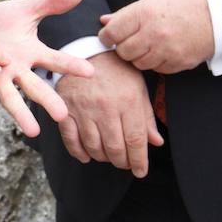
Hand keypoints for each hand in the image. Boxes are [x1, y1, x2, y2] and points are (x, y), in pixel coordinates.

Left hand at [0, 0, 94, 141]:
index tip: (90, 72)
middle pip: (35, 85)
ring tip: (32, 131)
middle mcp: (15, 69)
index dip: (71, 64)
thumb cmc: (3, 20)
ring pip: (9, 96)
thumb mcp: (28, 9)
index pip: (55, 59)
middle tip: (63, 115)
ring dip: (20, 113)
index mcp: (30, 53)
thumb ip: (52, 3)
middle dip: (48, 99)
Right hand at [56, 51, 163, 177]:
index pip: (135, 140)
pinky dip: (79, 152)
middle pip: (115, 148)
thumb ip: (146, 116)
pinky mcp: (66, 110)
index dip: (139, 161)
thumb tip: (156, 142)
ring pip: (94, 147)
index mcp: (127, 101)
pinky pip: (71, 140)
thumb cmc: (117, 69)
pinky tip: (87, 155)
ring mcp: (83, 109)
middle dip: (123, 162)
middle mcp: (106, 107)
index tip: (141, 171)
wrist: (87, 50)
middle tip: (125, 163)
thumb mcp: (138, 87)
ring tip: (109, 156)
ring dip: (103, 158)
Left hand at [98, 0, 213, 74]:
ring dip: (139, 56)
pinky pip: (158, 69)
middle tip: (130, 39)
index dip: (107, 36)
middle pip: (123, 52)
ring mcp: (167, 51)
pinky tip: (162, 49)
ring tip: (148, 43)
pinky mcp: (179, 63)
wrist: (219, 10)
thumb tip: (105, 21)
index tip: (109, 35)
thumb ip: (128, 13)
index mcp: (144, 14)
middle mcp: (154, 34)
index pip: (112, 33)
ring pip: (139, 63)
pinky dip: (156, 62)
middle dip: (123, 47)